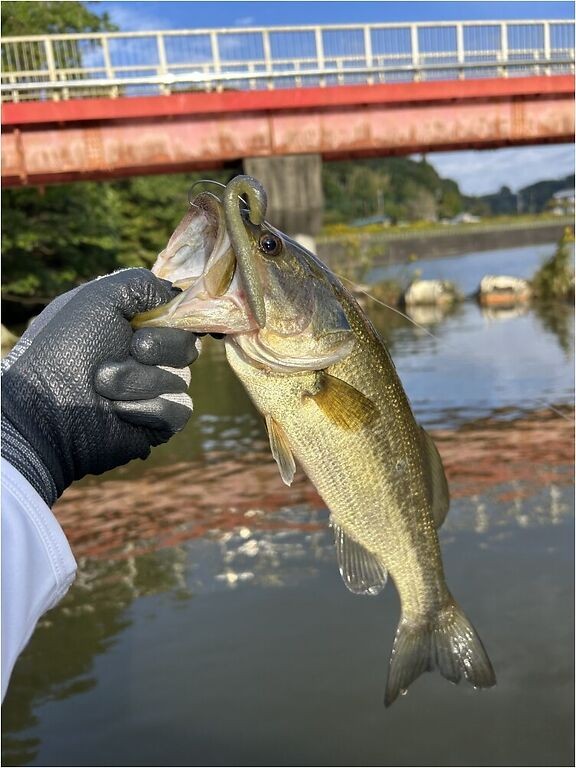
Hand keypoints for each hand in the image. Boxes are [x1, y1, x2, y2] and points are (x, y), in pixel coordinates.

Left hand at [1, 269, 198, 505]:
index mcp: (133, 325)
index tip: (145, 323)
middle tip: (127, 350)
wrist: (46, 409)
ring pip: (181, 379)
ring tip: (103, 387)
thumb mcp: (97, 298)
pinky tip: (118, 412)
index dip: (169, 319)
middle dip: (157, 347)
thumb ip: (140, 283)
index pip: (178, 316)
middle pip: (187, 346)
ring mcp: (153, 390)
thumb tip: (172, 295)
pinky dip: (147, 409)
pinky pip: (178, 409)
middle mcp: (146, 356)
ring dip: (137, 381)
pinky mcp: (157, 422)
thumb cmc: (66, 348)